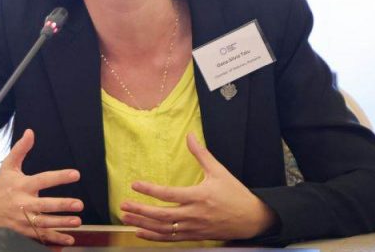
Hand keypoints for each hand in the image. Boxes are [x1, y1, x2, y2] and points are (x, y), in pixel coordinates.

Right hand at [0, 129, 82, 244]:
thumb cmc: (0, 186)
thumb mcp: (8, 166)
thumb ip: (21, 149)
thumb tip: (30, 132)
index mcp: (21, 186)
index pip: (43, 179)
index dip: (59, 177)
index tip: (75, 174)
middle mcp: (22, 204)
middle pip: (44, 206)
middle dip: (62, 205)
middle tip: (79, 204)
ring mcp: (22, 220)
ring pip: (44, 224)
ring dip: (61, 224)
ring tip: (77, 222)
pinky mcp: (23, 232)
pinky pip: (40, 238)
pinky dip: (53, 241)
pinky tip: (68, 240)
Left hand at [120, 133, 276, 241]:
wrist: (251, 219)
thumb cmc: (235, 194)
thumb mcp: (219, 171)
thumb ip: (201, 154)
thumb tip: (189, 135)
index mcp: (199, 196)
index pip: (169, 194)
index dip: (150, 190)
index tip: (135, 185)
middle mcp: (194, 214)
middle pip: (161, 215)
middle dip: (140, 210)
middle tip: (123, 205)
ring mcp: (193, 228)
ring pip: (163, 229)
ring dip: (143, 224)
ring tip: (127, 218)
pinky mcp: (194, 236)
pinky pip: (170, 239)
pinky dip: (154, 237)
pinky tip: (140, 232)